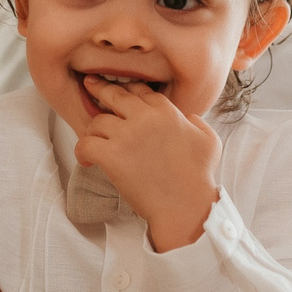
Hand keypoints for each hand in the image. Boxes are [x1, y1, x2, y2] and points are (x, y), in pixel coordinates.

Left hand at [76, 76, 220, 250]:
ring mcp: (127, 136)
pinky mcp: (112, 156)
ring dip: (94, 131)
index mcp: (167, 111)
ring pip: (97, 120)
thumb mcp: (209, 141)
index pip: (141, 91)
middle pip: (115, 94)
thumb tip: (188, 117)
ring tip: (95, 142)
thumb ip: (198, 123)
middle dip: (101, 89)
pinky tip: (87, 160)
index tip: (119, 91)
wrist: (186, 206)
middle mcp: (145, 118)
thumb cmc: (199, 177)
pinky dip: (82, 151)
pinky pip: (85, 144)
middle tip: (89, 85)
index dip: (128, 90)